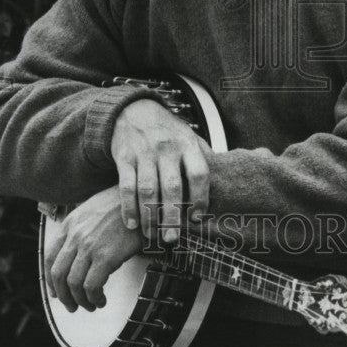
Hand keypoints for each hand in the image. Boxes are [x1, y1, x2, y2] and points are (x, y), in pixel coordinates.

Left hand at [44, 184, 143, 312]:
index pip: (50, 256)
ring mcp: (89, 246)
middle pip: (58, 273)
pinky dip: (94, 298)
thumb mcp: (94, 208)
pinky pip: (91, 286)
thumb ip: (81, 226)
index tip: (57, 290)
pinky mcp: (106, 256)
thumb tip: (76, 250)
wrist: (144, 200)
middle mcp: (75, 235)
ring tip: (90, 305)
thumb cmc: (124, 204)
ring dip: (80, 300)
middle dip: (63, 295)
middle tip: (72, 305)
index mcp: (70, 223)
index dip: (51, 279)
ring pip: (73, 283)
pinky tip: (101, 299)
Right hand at [111, 98, 209, 244]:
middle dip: (172, 217)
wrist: (134, 109)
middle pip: (172, 187)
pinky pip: (126, 186)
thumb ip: (201, 157)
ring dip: (149, 217)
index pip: (199, 174)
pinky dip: (128, 207)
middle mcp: (167, 148)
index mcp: (187, 145)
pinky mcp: (124, 157)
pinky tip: (132, 223)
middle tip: (172, 238)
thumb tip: (221, 181)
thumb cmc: (166, 129)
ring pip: (148, 190)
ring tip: (152, 236)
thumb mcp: (188, 136)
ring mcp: (144, 152)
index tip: (197, 218)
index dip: (200, 198)